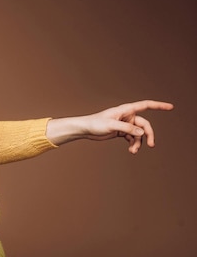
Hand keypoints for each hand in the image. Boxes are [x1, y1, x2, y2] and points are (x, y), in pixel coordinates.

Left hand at [46, 100, 173, 153]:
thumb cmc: (96, 123)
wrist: (85, 129)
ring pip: (138, 134)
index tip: (170, 107)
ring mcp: (125, 124)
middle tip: (152, 145)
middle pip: (144, 125)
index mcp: (126, 110)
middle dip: (148, 135)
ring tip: (134, 151)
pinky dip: (133, 144)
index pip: (146, 105)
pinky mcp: (121, 132)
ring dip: (138, 142)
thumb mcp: (112, 125)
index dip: (159, 106)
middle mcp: (128, 116)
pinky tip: (131, 150)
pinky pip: (132, 138)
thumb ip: (127, 129)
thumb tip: (142, 133)